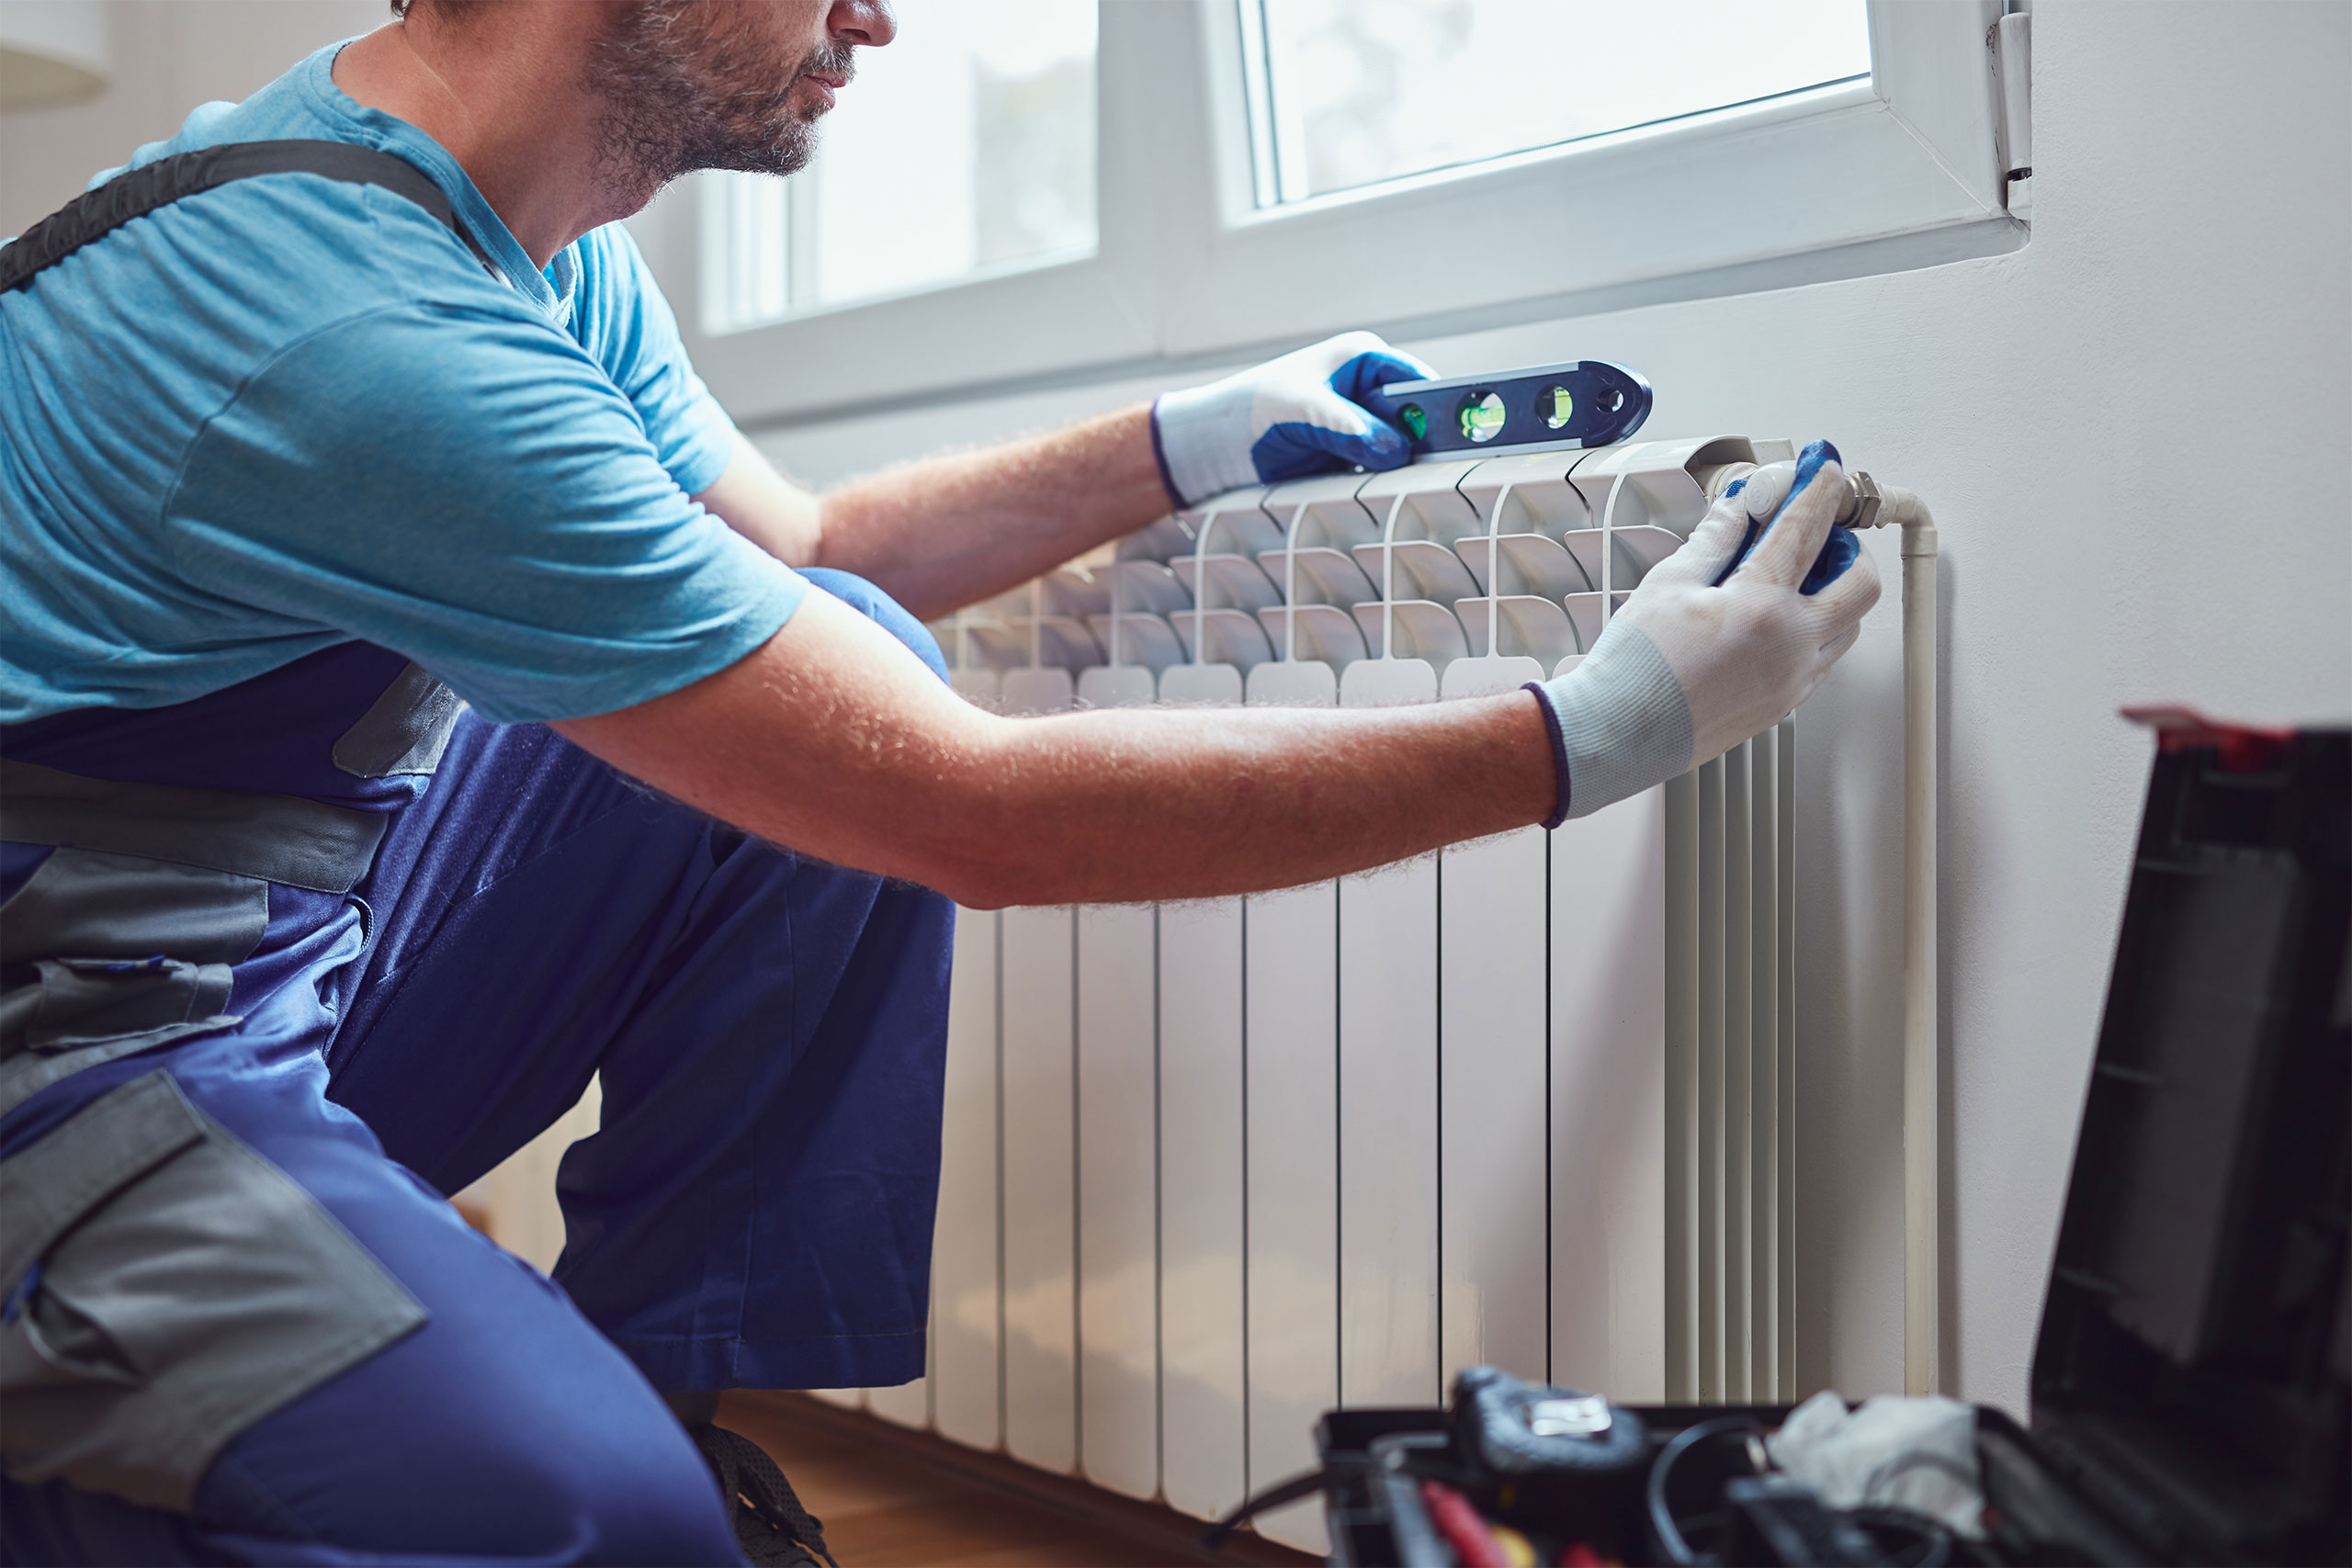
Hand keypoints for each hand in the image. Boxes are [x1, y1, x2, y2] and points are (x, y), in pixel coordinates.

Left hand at [1150, 331, 1434, 506]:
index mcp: (1364, 359)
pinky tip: (1387, 497)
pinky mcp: (1348, 455)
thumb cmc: (1252, 411)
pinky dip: (1382, 483)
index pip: (1420, 383)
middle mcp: (1368, 390)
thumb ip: (1348, 427)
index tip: (1466, 437)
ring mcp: (1360, 425)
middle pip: (1416, 420)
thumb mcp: (1301, 412)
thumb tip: (1394, 450)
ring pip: (1400, 449)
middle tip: (1441, 472)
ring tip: (1414, 489)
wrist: (1214, 445)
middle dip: (1423, 445)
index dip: (1445, 409)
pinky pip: (1379, 470)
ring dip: (1403, 470)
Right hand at [1527, 439, 1879, 822]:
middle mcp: (1790, 645)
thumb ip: (1716, 540)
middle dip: (1847, 550)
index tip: (1825, 470)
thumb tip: (1739, 508)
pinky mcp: (1782, 706)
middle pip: (1860, 585)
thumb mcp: (1669, 584)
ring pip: (1847, 627)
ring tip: (1793, 580)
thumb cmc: (1633, 666)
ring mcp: (1792, 681)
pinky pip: (1821, 660)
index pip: (1805, 531)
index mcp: (1761, 606)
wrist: (1616, 733)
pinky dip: (1812, 630)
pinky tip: (1772, 621)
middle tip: (1817, 535)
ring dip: (1834, 594)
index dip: (1817, 491)